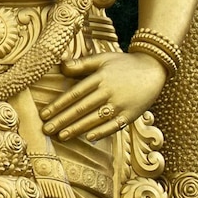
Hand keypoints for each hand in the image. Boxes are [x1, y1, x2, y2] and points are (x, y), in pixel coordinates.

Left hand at [40, 52, 167, 140]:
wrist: (153, 69)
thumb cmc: (123, 64)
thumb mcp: (102, 59)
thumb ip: (81, 64)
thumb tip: (60, 65)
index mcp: (100, 78)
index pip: (75, 94)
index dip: (58, 105)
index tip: (44, 114)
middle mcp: (109, 91)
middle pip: (82, 108)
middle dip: (63, 120)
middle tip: (46, 130)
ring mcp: (121, 104)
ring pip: (95, 119)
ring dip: (77, 128)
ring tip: (61, 136)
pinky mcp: (131, 114)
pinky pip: (115, 125)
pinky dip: (102, 132)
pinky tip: (88, 138)